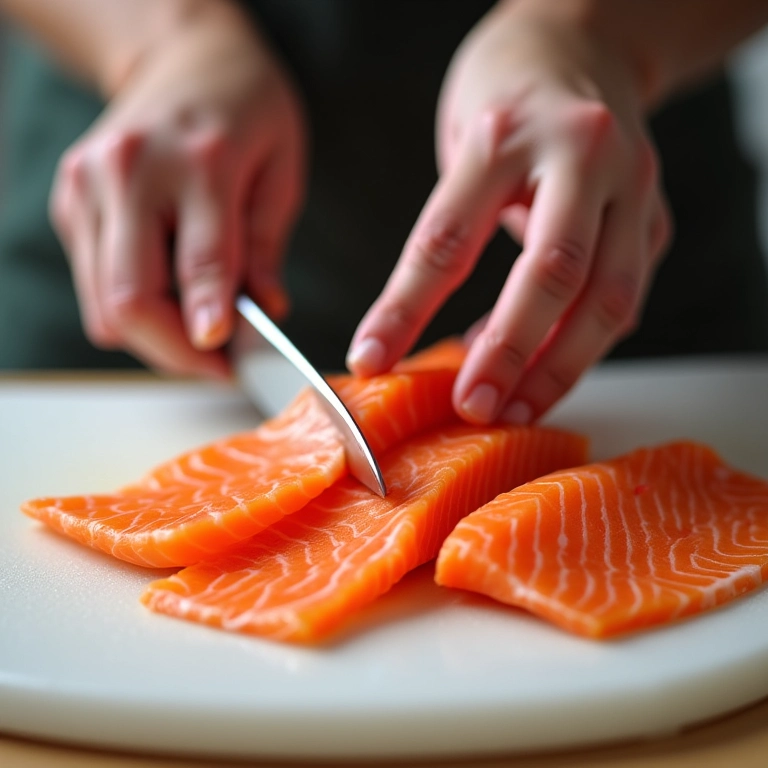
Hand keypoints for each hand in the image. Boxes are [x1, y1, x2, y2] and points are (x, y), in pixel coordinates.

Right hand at [50, 3, 304, 377]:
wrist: (183, 58)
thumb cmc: (246, 111)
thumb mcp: (282, 172)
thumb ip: (267, 246)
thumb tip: (264, 313)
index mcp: (199, 160)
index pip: (200, 264)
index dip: (210, 326)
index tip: (226, 363)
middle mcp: (130, 172)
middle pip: (133, 298)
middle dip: (176, 353)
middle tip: (218, 368)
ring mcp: (88, 187)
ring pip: (106, 305)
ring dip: (154, 340)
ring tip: (199, 338)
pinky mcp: (71, 202)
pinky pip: (95, 287)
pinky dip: (133, 313)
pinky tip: (170, 301)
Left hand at [347, 0, 669, 421]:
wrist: (587, 42)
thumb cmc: (508, 98)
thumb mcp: (462, 146)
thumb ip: (453, 231)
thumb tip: (428, 333)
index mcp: (506, 135)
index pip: (447, 238)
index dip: (405, 310)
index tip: (372, 359)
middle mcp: (581, 155)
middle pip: (552, 272)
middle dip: (511, 352)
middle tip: (474, 406)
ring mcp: (631, 186)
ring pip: (608, 298)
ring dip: (560, 367)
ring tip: (513, 408)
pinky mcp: (654, 217)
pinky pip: (623, 298)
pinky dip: (581, 343)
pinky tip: (542, 364)